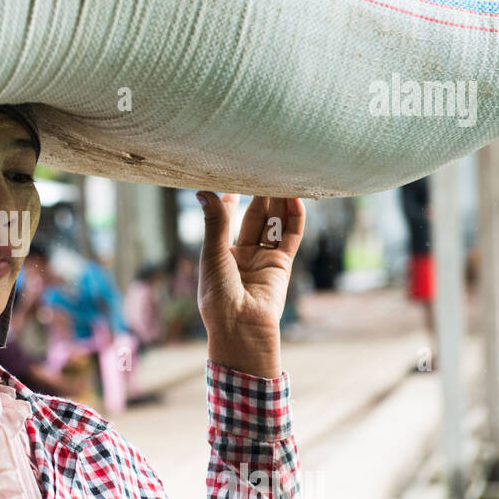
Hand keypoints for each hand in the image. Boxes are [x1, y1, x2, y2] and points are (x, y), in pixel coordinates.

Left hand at [195, 192, 304, 378]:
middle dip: (259, 195)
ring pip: (274, 224)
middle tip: (264, 169)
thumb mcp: (213, 255)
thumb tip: (204, 191)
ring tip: (282, 177)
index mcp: (220, 252)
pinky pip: (289, 237)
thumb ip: (215, 223)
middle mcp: (242, 254)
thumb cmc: (219, 297)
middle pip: (254, 217)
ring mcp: (263, 259)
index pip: (225, 218)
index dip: (229, 197)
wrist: (241, 328)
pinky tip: (294, 199)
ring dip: (278, 202)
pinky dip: (294, 218)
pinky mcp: (281, 265)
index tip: (232, 174)